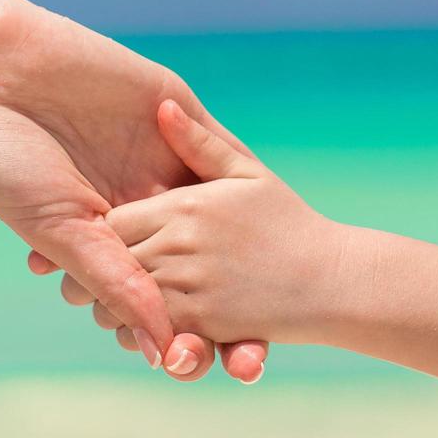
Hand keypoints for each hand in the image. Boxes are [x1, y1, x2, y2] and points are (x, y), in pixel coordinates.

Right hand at [0, 0, 268, 381]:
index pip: (154, 291)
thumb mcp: (60, 229)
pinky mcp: (171, 109)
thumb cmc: (0, 158)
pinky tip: (270, 219)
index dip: (181, 332)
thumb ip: (115, 282)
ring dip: (246, 256)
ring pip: (217, 211)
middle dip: (225, 312)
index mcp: (103, 234)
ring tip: (272, 312)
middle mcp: (136, 198)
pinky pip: (219, 146)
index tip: (203, 372)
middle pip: (196, 263)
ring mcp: (157, 153)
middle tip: (251, 364)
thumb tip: (160, 347)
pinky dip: (244, 180)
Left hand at [96, 100, 345, 357]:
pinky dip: (143, 331)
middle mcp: (180, 244)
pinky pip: (150, 330)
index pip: (112, 223)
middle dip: (105, 273)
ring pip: (122, 301)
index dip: (107, 236)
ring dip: (118, 306)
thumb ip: (198, 144)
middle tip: (106, 276)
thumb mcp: (247, 174)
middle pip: (111, 263)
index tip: (117, 242)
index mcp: (184, 206)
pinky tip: (154, 324)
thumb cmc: (289, 223)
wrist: (332, 280)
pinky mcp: (202, 324)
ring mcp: (190, 286)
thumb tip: (162, 105)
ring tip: (128, 301)